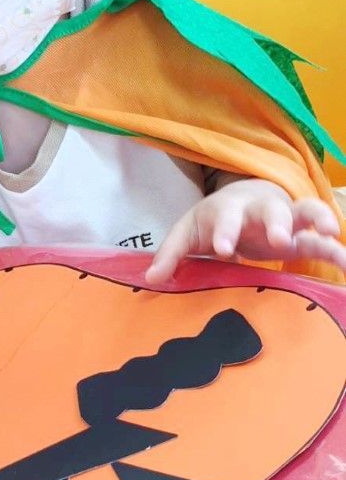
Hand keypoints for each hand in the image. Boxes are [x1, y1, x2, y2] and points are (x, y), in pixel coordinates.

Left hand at [146, 179, 345, 284]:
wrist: (240, 199)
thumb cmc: (212, 220)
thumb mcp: (188, 232)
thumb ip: (172, 254)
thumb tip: (151, 279)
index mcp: (228, 209)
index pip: (225, 216)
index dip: (225, 231)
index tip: (224, 248)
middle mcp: (259, 210)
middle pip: (270, 208)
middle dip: (274, 221)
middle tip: (278, 238)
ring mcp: (284, 220)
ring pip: (304, 212)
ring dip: (317, 219)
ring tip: (331, 233)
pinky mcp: (301, 236)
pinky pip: (322, 241)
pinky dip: (338, 251)